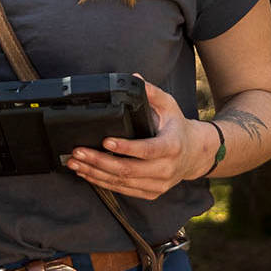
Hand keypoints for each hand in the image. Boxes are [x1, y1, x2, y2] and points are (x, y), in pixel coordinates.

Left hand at [66, 76, 204, 201]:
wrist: (195, 154)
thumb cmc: (177, 127)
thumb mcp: (170, 105)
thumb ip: (152, 92)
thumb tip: (134, 78)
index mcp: (172, 146)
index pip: (147, 150)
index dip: (125, 148)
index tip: (105, 141)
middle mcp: (166, 169)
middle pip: (128, 170)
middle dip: (99, 161)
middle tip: (78, 152)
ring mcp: (158, 184)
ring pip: (122, 182)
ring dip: (95, 173)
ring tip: (75, 163)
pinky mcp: (150, 193)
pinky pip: (123, 190)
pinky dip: (103, 182)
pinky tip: (88, 174)